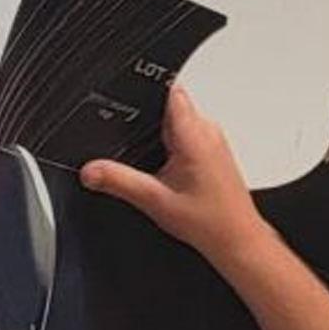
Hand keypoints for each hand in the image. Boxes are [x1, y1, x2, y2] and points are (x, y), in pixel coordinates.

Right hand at [79, 86, 271, 273]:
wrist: (237, 241)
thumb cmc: (211, 223)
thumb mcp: (155, 201)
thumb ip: (119, 181)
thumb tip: (91, 171)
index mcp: (194, 132)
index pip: (166, 88)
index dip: (142, 92)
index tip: (126, 105)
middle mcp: (207, 130)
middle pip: (167, 105)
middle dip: (148, 124)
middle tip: (144, 153)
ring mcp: (213, 139)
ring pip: (177, 121)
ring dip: (162, 140)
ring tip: (163, 170)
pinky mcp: (215, 151)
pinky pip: (188, 136)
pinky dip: (174, 151)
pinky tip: (173, 176)